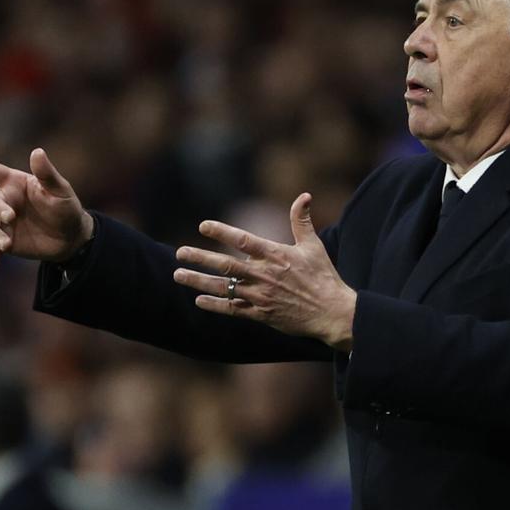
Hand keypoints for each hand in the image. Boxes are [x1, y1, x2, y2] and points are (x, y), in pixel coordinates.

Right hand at [0, 148, 92, 269]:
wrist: (71, 238)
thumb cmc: (66, 207)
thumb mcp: (60, 190)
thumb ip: (47, 174)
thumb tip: (37, 152)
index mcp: (15, 183)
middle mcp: (5, 201)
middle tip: (11, 217)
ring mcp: (3, 223)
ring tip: (7, 244)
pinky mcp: (5, 242)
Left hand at [172, 193, 355, 349]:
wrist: (332, 313)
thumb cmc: (323, 277)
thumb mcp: (314, 246)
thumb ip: (301, 221)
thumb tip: (303, 196)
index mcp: (275, 255)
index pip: (243, 241)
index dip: (222, 232)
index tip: (203, 226)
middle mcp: (264, 275)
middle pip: (225, 265)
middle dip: (200, 258)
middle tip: (179, 252)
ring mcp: (260, 296)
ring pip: (223, 287)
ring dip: (198, 281)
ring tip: (178, 275)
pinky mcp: (261, 314)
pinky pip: (233, 309)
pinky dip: (215, 305)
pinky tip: (198, 300)